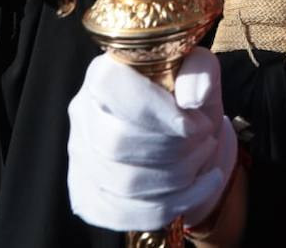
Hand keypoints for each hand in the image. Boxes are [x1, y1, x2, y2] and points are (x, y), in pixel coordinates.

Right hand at [67, 48, 236, 231]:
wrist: (187, 142)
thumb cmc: (189, 104)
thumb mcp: (203, 77)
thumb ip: (200, 71)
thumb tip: (192, 96)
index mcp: (104, 74)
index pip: (110, 87)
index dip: (153, 109)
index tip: (193, 123)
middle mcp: (83, 113)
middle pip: (115, 143)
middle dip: (173, 148)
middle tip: (205, 139)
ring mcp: (80, 157)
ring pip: (123, 183)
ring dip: (177, 176)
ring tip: (203, 157)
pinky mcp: (86, 195)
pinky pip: (122, 214)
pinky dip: (169, 206)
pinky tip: (197, 188)